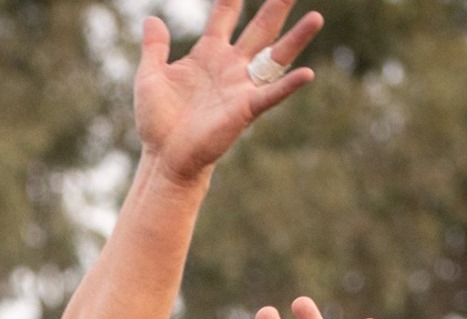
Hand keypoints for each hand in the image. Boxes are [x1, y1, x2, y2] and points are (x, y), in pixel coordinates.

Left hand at [136, 0, 323, 181]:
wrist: (164, 157)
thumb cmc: (157, 120)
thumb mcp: (150, 78)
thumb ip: (154, 48)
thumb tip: (152, 19)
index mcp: (208, 53)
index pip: (224, 16)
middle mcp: (230, 65)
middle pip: (259, 29)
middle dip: (275, 8)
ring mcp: (240, 86)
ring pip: (274, 56)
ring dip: (295, 39)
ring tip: (316, 18)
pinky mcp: (244, 109)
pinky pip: (270, 94)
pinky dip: (288, 85)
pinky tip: (306, 73)